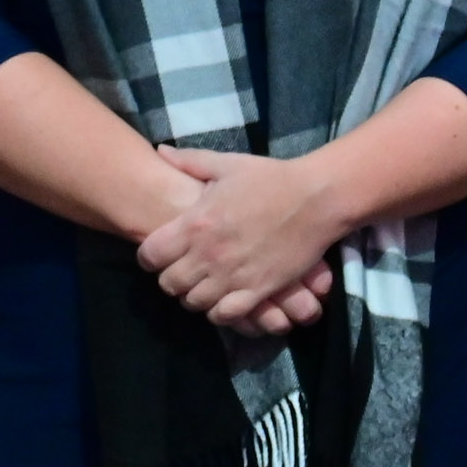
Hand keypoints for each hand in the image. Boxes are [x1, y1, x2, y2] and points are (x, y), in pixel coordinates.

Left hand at [136, 149, 346, 330]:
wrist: (316, 199)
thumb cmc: (270, 178)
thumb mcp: (226, 164)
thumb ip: (189, 161)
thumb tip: (159, 151)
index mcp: (195, 223)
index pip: (150, 255)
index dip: (150, 256)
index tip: (159, 253)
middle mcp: (208, 254)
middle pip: (169, 284)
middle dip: (170, 278)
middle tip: (182, 270)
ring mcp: (233, 275)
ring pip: (194, 302)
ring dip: (193, 296)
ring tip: (202, 285)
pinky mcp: (258, 290)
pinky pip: (225, 315)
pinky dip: (219, 311)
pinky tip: (223, 299)